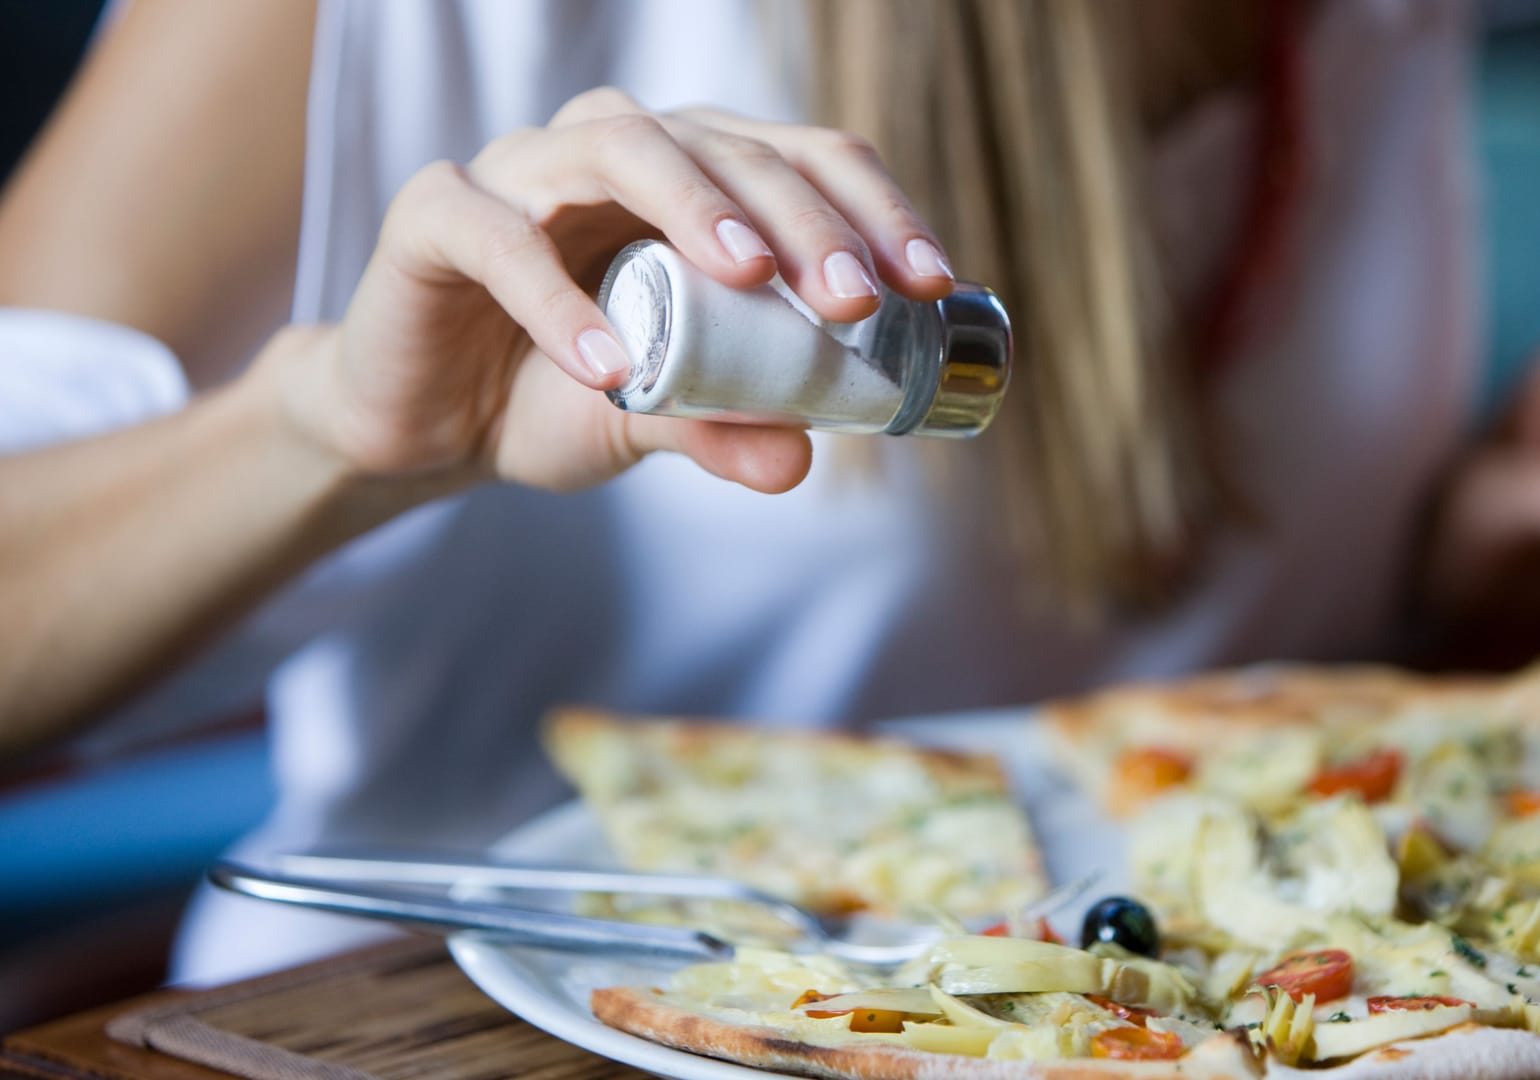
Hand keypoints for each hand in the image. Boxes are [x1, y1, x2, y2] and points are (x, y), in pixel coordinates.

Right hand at [270, 88, 956, 492]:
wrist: (419, 425)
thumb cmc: (549, 394)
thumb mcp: (652, 419)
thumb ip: (721, 428)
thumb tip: (800, 462)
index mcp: (689, 181)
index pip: (799, 159)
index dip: (873, 210)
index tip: (932, 284)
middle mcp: (614, 151)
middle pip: (725, 145)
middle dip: (802, 216)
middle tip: (855, 297)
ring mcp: (521, 170)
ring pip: (618, 145)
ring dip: (694, 206)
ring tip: (751, 279)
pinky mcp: (435, 214)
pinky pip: (496, 236)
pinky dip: (555, 298)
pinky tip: (608, 364)